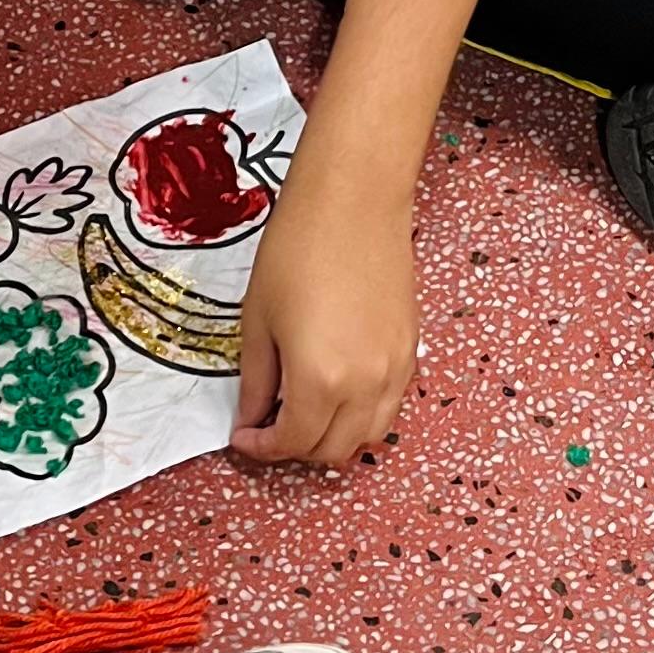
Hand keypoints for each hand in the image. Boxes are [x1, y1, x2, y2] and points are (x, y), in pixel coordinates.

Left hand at [232, 162, 419, 469]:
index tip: (242, 435)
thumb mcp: (258, 320)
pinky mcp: (410, 351)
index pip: (293, 443)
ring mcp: (396, 371)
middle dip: (294, 448)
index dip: (261, 448)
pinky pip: (389, 407)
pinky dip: (360, 415)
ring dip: (331, 437)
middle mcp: (366, 386)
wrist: (353, 201)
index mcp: (321, 380)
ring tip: (301, 410)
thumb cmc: (297, 249)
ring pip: (367, 436)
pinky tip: (335, 390)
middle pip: (332, 450)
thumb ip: (257, 381)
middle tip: (267, 424)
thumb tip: (252, 418)